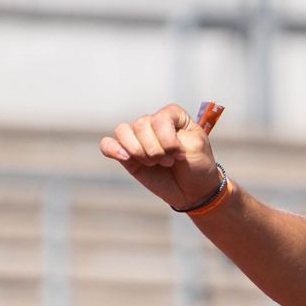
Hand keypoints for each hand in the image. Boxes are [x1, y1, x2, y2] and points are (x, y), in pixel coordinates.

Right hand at [100, 104, 221, 209]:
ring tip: (153, 163)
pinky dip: (112, 149)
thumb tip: (142, 139)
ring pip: (123, 132)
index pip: (160, 119)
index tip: (180, 155)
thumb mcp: (196, 146)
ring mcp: (139, 138)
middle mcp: (153, 123)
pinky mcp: (128, 156)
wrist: (194, 190)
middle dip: (156, 150)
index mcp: (171, 115)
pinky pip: (108, 144)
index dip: (168, 140)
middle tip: (169, 162)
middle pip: (141, 126)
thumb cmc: (198, 165)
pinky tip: (125, 157)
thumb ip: (172, 136)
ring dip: (139, 151)